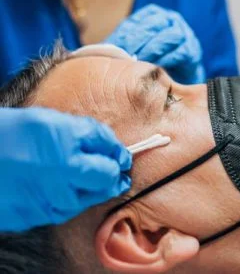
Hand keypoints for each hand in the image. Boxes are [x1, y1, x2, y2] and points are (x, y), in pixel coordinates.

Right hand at [0, 108, 131, 231]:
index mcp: (69, 164)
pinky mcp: (30, 218)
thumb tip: (118, 151)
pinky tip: (55, 183)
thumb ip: (94, 136)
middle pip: (101, 190)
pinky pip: (59, 211)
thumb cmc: (15, 132)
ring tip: (74, 172)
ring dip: (86, 188)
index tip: (121, 158)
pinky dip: (64, 198)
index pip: (111, 171)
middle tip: (109, 168)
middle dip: (109, 177)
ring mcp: (44, 208)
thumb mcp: (58, 123)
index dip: (119, 163)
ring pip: (82, 202)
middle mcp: (59, 190)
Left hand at [105, 4, 204, 83]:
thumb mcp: (136, 51)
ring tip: (140, 62)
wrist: (180, 77)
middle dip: (137, 39)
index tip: (112, 47)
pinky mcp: (192, 50)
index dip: (124, 33)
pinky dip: (167, 59)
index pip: (136, 20)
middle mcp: (170, 20)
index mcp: (153, 15)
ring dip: (153, 48)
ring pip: (169, 35)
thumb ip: (122, 48)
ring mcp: (184, 33)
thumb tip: (100, 51)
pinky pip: (180, 52)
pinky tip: (156, 68)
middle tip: (125, 55)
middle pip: (153, 25)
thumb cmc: (153, 61)